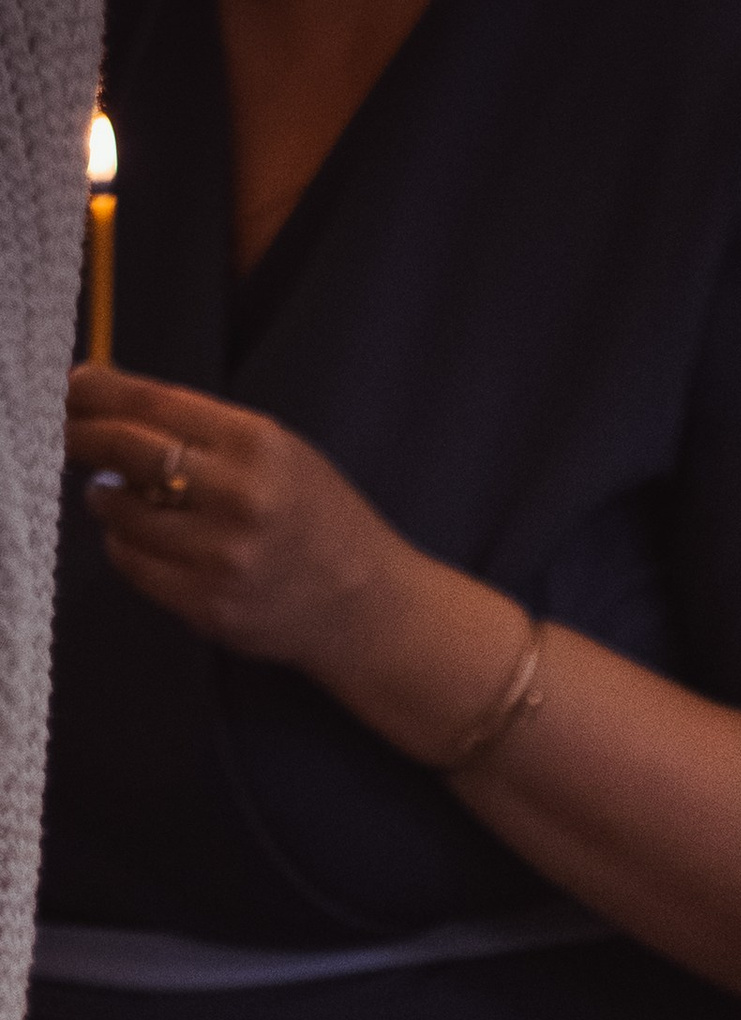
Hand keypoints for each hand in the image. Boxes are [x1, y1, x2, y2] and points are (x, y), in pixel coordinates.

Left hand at [66, 365, 410, 671]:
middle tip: (70, 436)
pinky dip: (125, 544)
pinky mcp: (208, 605)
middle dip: (84, 437)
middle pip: (127, 450)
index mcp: (258, 447)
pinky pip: (134, 565)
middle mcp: (238, 499)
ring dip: (107, 498)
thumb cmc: (323, 521)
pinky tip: (137, 536)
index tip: (75, 387)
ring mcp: (221, 557)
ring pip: (123, 512)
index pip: (154, 403)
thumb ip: (209, 431)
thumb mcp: (281, 452)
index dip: (101, 392)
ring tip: (112, 493)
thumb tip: (119, 406)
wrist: (367, 608)